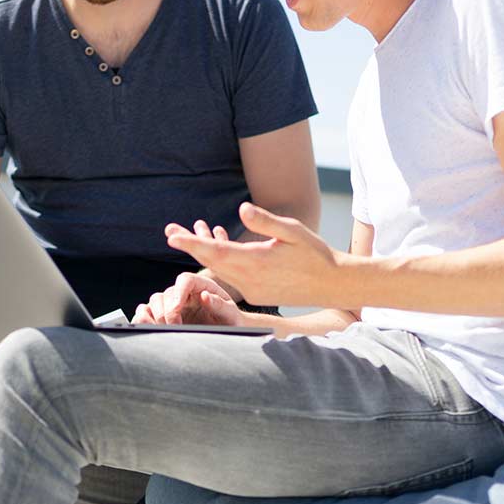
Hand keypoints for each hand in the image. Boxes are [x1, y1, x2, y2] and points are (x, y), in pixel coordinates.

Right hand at [131, 266, 242, 326]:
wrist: (227, 332)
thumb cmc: (231, 321)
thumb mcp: (231, 314)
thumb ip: (220, 305)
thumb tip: (205, 296)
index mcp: (202, 285)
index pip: (184, 280)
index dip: (178, 293)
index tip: (177, 310)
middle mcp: (185, 292)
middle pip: (167, 293)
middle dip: (167, 312)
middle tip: (175, 327)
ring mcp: (173, 303)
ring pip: (155, 300)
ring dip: (156, 316)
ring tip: (166, 330)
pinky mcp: (163, 314)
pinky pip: (146, 311)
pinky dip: (144, 318)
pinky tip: (151, 327)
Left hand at [165, 203, 339, 306]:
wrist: (333, 285)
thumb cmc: (315, 253)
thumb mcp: (292, 231)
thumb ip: (265, 221)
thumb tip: (241, 209)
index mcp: (256, 262)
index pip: (215, 252)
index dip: (192, 243)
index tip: (172, 236)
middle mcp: (249, 280)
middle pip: (211, 262)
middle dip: (190, 246)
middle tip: (170, 231)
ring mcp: (251, 291)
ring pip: (219, 270)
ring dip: (205, 252)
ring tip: (191, 233)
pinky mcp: (255, 295)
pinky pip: (231, 277)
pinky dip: (221, 262)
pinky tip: (219, 244)